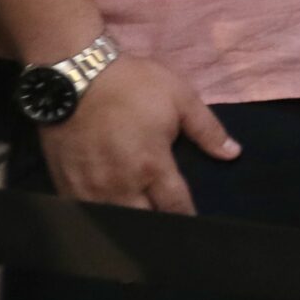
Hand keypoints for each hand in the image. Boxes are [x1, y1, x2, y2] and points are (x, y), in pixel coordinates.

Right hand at [36, 54, 238, 214]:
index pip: (175, 208)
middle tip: (167, 221)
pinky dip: (99, 216)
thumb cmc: (132, 84)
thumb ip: (207, 130)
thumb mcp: (180, 98)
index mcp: (152, 166)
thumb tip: (233, 153)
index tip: (194, 223)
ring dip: (129, 223)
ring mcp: (89, 189)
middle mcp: (120, 186)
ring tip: (140, 222)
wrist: (74, 76)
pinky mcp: (65, 185)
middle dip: (158, 224)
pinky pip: (85, 214)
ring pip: (113, 222)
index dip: (188, 218)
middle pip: (143, 222)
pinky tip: (108, 213)